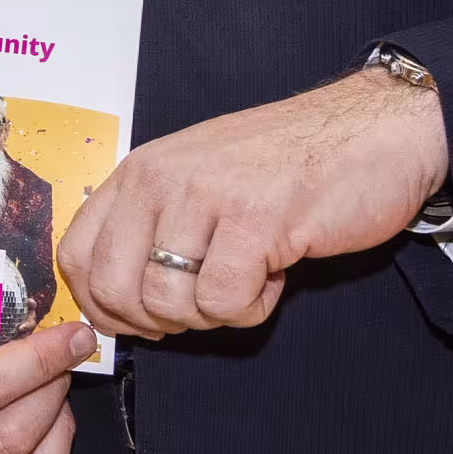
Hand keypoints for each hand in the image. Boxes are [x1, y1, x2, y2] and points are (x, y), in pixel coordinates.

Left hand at [58, 68, 447, 340]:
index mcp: (140, 170)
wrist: (376, 131)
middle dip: (155, 322)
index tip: (140, 317)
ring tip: (247, 277)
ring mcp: (206, 197)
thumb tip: (114, 301)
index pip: (76, 254)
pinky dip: (252, 307)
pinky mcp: (256, 222)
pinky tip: (275, 272)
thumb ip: (153, 225)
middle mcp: (162, 179)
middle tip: (202, 305)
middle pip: (113, 289)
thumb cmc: (289, 165)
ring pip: (168, 302)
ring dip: (212, 313)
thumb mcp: (199, 180)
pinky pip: (224, 301)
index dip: (101, 305)